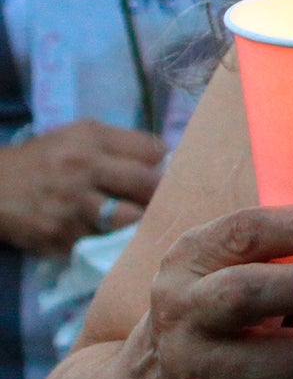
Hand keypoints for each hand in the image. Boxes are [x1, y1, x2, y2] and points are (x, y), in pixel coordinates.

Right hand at [0, 120, 163, 255]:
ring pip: (127, 219)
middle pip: (146, 184)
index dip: (162, 163)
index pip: (150, 151)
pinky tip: (102, 233)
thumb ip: (119, 143)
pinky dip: (105, 239)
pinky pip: (99, 243)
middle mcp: (82, 170)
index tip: (161, 171)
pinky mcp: (58, 237)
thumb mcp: (77, 135)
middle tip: (155, 198)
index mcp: (90, 141)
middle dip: (157, 193)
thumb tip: (163, 157)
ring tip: (131, 217)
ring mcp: (70, 207)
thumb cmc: (42, 158)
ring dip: (135, 220)